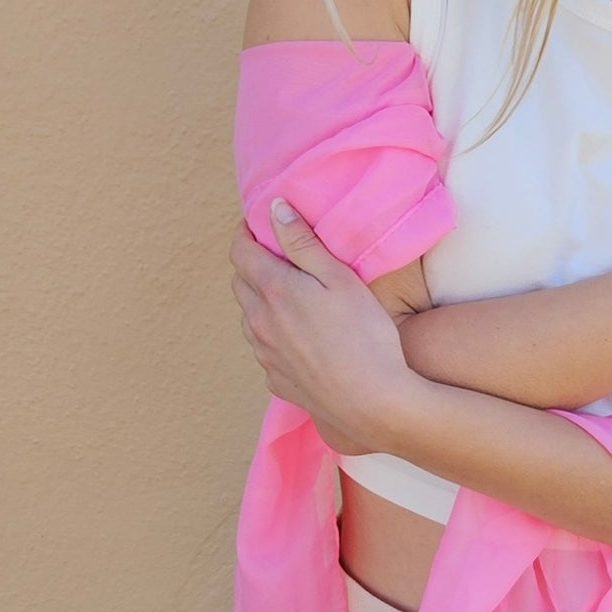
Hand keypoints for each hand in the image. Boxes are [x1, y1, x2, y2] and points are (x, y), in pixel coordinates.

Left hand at [228, 202, 421, 453]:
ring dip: (260, 299)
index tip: (260, 224)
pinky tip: (299, 335)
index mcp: (272, 290)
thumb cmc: (364, 334)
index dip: (246, 232)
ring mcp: (264, 354)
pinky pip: (263, 347)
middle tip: (280, 255)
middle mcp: (258, 322)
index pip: (239, 251)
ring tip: (291, 295)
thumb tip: (274, 209)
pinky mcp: (276, 379)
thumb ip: (302, 243)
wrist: (372, 401)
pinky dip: (272, 333)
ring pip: (249, 316)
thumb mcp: (339, 278)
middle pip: (240, 282)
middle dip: (253, 263)